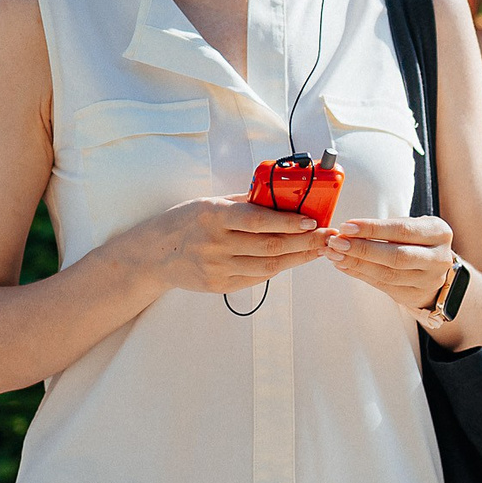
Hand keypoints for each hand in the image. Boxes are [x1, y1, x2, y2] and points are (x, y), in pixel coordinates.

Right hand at [126, 195, 328, 294]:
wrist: (153, 254)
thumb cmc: (186, 221)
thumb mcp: (209, 203)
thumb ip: (245, 203)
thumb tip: (286, 196)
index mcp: (212, 216)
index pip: (257, 220)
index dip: (288, 222)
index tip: (313, 221)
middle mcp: (213, 244)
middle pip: (269, 246)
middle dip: (305, 242)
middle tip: (328, 236)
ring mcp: (216, 268)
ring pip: (268, 265)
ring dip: (299, 257)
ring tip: (319, 249)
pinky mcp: (218, 286)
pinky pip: (257, 277)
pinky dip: (279, 268)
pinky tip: (294, 259)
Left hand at [323, 216, 458, 315]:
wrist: (438, 269)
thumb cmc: (419, 241)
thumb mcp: (414, 226)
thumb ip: (387, 227)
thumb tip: (349, 230)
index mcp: (439, 233)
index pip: (402, 230)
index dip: (372, 229)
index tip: (347, 226)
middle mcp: (438, 258)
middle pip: (396, 256)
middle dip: (362, 249)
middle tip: (337, 242)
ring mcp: (429, 280)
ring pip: (388, 274)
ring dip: (357, 264)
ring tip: (335, 254)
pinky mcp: (415, 295)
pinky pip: (383, 285)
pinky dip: (360, 275)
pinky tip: (344, 266)